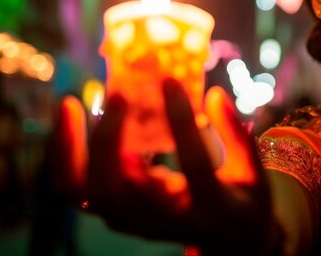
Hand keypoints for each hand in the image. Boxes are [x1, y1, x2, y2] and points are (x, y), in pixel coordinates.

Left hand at [50, 78, 281, 254]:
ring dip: (70, 147)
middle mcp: (163, 220)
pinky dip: (65, 155)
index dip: (181, 121)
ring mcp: (134, 222)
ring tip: (70, 103)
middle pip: (115, 190)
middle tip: (116, 95)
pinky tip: (71, 119)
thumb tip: (214, 94)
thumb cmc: (245, 206)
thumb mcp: (254, 175)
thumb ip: (237, 137)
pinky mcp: (116, 215)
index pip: (193, 164)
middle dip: (108, 138)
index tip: (169, 81)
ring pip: (83, 193)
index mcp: (208, 207)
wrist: (229, 247)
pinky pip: (76, 190)